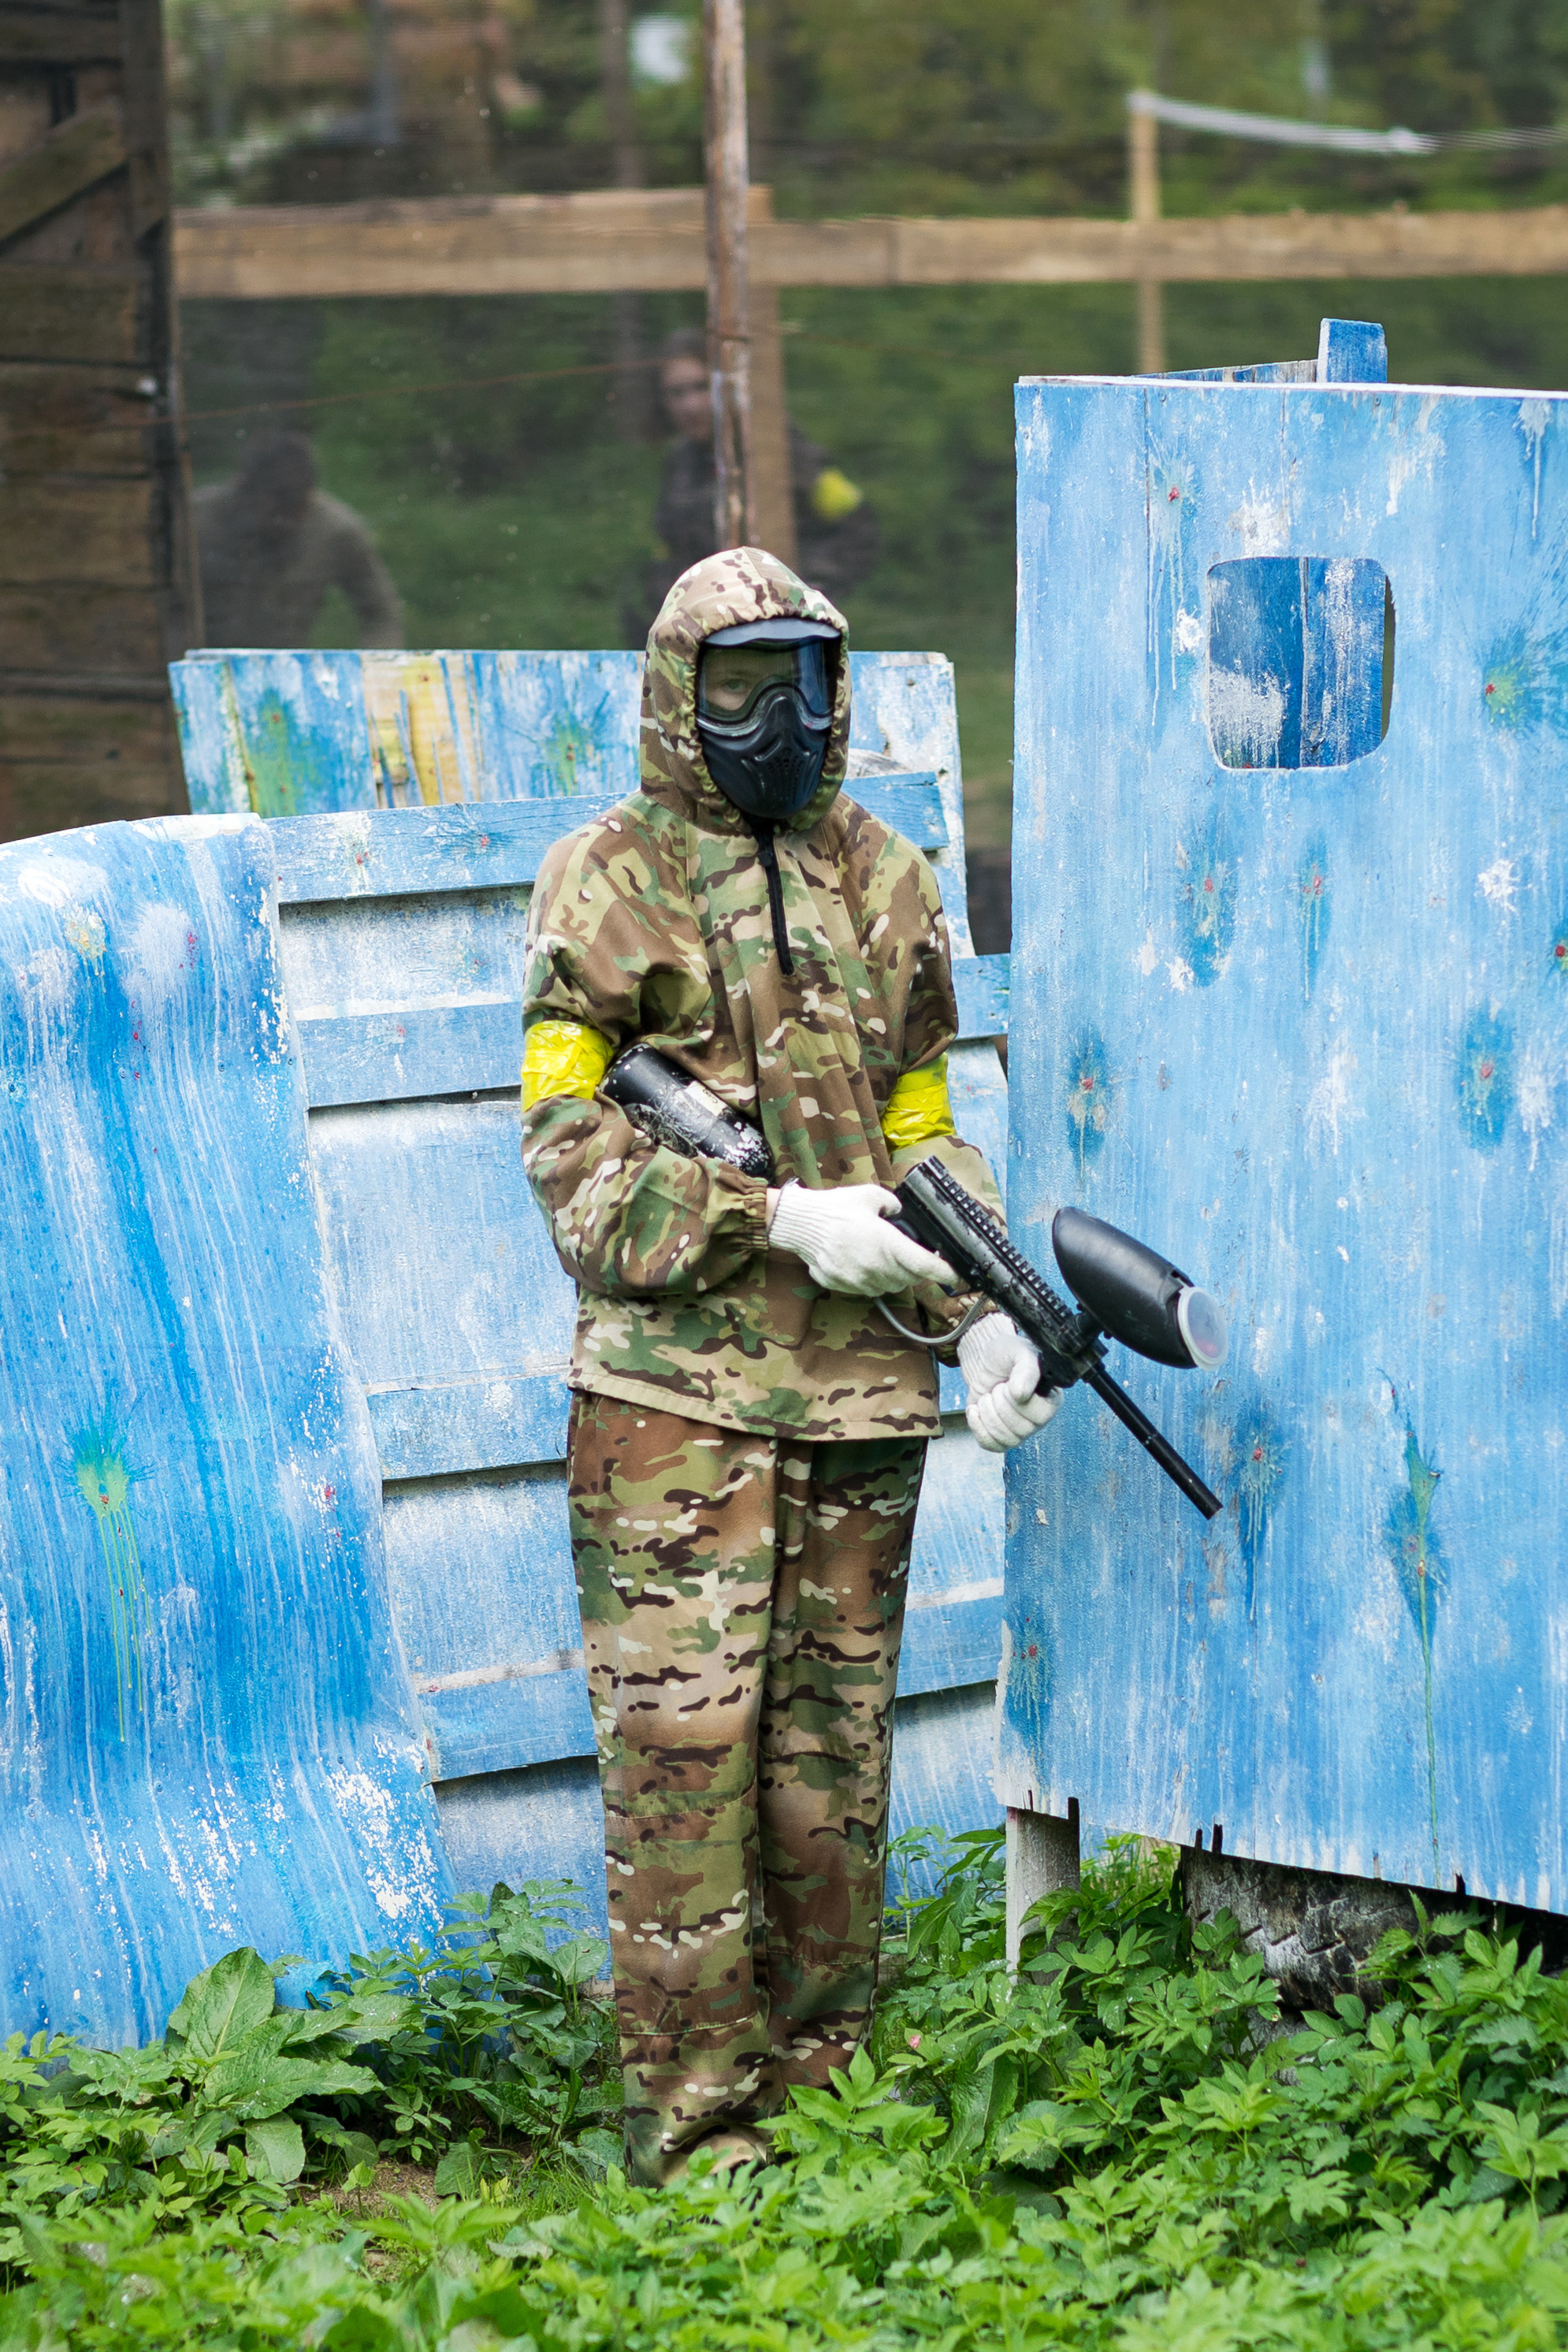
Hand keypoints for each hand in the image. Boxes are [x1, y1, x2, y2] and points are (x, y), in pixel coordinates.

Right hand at [768, 1182, 956, 1297]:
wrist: (800, 1223)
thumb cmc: (835, 1208)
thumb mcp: (871, 1195)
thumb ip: (894, 1204)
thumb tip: (901, 1212)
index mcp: (888, 1244)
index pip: (925, 1266)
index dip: (944, 1273)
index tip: (954, 1276)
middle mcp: (876, 1267)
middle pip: (909, 1279)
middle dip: (915, 1270)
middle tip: (911, 1255)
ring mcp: (859, 1280)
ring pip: (890, 1286)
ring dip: (894, 1276)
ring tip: (884, 1257)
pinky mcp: (845, 1286)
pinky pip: (869, 1289)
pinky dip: (873, 1279)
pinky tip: (864, 1262)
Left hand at [957, 1315, 1063, 1452]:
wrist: (984, 1363)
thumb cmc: (1006, 1355)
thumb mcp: (1018, 1352)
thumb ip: (1026, 1369)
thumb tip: (1022, 1395)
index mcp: (1051, 1399)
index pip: (1039, 1414)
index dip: (1016, 1398)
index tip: (1008, 1381)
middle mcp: (1040, 1419)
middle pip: (1019, 1429)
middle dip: (998, 1402)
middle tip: (998, 1387)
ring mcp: (1020, 1431)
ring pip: (1003, 1438)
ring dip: (987, 1412)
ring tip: (988, 1396)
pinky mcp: (1001, 1437)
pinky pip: (990, 1445)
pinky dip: (977, 1426)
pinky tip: (975, 1409)